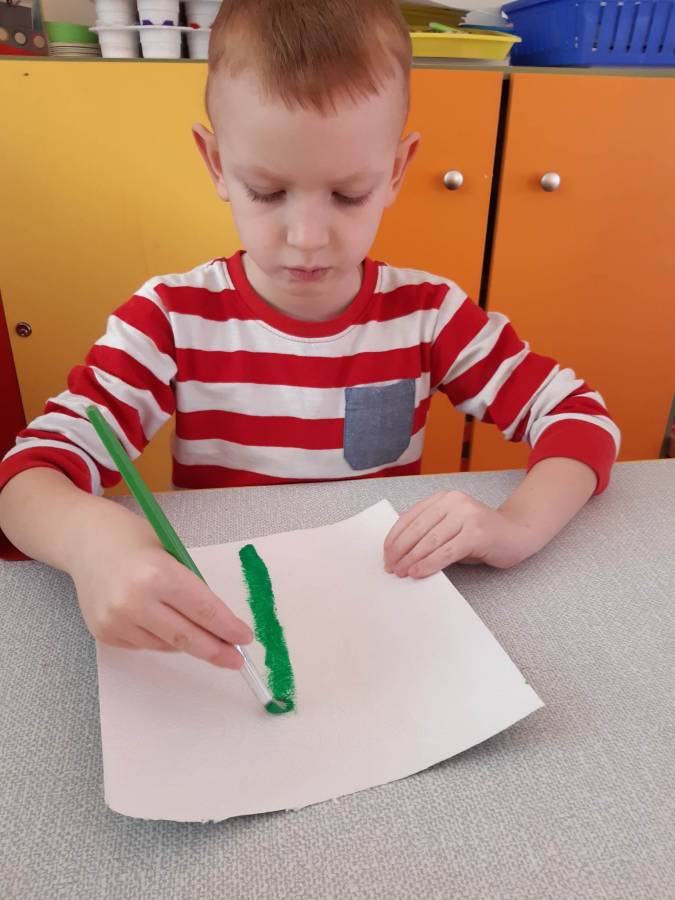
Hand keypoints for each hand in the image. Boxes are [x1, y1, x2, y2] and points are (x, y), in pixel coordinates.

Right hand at [72, 532, 252, 667]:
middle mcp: (135, 600)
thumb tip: (217, 624)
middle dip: (216, 650)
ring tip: (195, 631)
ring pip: (167, 645)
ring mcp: (117, 620)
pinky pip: (145, 645)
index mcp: (158, 573)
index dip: (227, 628)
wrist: (85, 541)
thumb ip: (190, 585)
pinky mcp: (104, 633)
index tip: (245, 638)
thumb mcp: (171, 552)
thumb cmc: (134, 541)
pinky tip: (158, 620)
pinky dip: (161, 638)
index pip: (203, 609)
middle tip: (236, 659)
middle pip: (187, 636)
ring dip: (188, 643)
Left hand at [383, 491, 536, 577]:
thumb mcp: (452, 528)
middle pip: (417, 529)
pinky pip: (446, 552)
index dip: (395, 537)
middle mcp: (454, 502)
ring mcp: (467, 516)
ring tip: (402, 573)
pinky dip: (429, 564)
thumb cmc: (482, 535)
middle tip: (391, 567)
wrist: (518, 533)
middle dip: (400, 551)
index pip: (410, 516)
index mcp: (444, 498)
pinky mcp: (477, 533)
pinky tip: (419, 573)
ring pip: (430, 541)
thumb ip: (430, 533)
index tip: (386, 554)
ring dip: (412, 560)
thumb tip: (401, 554)